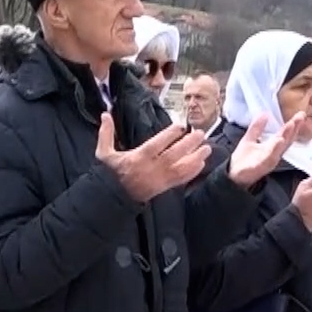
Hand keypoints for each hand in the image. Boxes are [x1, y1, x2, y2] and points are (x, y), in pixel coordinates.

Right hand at [95, 114, 209, 203]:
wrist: (114, 198)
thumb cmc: (110, 174)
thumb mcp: (104, 153)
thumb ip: (105, 133)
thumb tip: (105, 114)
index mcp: (138, 157)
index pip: (157, 144)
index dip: (170, 135)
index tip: (180, 126)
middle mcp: (152, 168)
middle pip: (174, 155)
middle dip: (189, 144)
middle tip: (200, 134)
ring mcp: (160, 179)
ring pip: (181, 168)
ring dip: (196, 158)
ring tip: (207, 148)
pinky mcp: (164, 187)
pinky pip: (181, 179)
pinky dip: (192, 172)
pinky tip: (201, 164)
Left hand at [226, 114, 297, 188]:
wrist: (231, 175)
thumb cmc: (242, 160)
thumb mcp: (249, 139)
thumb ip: (257, 127)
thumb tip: (264, 113)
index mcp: (271, 147)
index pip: (285, 134)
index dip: (293, 124)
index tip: (301, 114)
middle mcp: (273, 154)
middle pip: (286, 140)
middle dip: (294, 128)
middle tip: (301, 117)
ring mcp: (268, 161)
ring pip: (280, 148)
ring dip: (286, 137)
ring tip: (291, 125)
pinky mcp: (260, 167)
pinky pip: (269, 159)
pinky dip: (275, 150)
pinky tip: (279, 142)